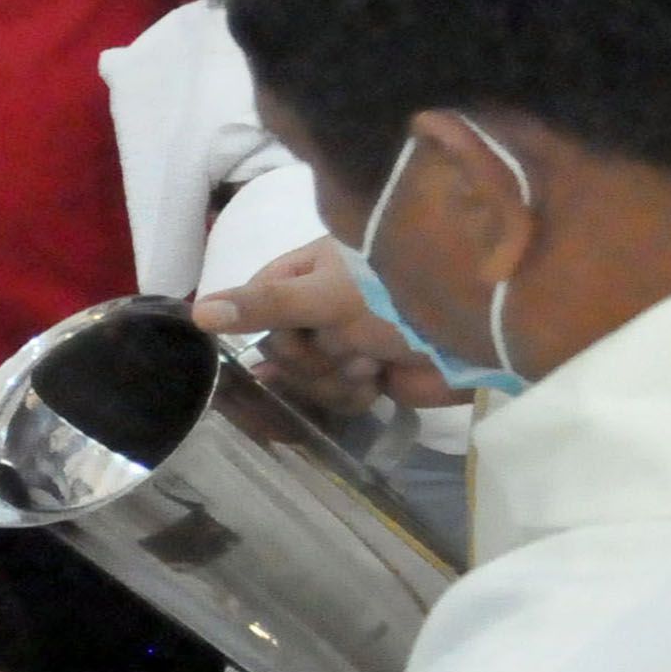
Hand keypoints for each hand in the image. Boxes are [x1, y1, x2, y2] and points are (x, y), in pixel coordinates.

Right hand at [195, 240, 451, 415]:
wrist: (474, 330)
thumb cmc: (396, 294)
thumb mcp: (325, 294)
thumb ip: (263, 304)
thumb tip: (197, 312)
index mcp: (305, 272)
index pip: (253, 302)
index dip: (260, 326)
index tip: (283, 337)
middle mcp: (319, 305)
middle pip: (279, 350)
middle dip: (312, 358)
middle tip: (348, 345)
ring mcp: (343, 342)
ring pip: (305, 379)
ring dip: (336, 379)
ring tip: (371, 363)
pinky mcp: (367, 377)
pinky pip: (334, 399)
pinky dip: (354, 396)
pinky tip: (378, 383)